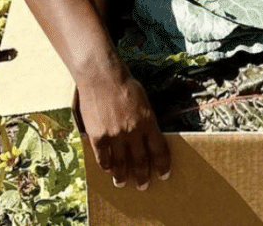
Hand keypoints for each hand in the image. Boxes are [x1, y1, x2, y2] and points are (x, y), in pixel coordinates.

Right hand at [77, 63, 170, 189]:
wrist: (102, 77)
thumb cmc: (125, 85)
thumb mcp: (144, 102)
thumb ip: (146, 121)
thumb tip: (148, 137)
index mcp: (149, 122)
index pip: (159, 150)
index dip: (162, 165)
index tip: (164, 175)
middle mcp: (133, 132)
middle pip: (140, 161)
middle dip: (142, 176)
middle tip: (143, 186)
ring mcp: (115, 135)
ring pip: (120, 164)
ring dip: (122, 176)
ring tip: (122, 183)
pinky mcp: (98, 136)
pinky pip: (102, 158)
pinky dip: (106, 166)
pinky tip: (108, 169)